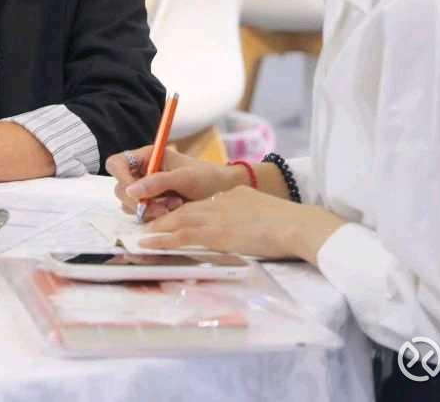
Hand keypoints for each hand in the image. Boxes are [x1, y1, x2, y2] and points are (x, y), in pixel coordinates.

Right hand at [105, 145, 246, 221]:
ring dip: (150, 210)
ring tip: (176, 205)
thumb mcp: (184, 177)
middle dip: (140, 201)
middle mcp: (142, 173)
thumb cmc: (206, 177)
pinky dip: (156, 216)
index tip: (133, 192)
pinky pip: (141, 215)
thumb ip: (157, 182)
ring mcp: (145, 191)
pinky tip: (174, 211)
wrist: (223, 193)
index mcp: (147, 157)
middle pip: (121, 189)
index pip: (117, 163)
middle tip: (164, 206)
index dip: (120, 177)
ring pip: (130, 205)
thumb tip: (129, 190)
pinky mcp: (151, 206)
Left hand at [142, 186, 349, 260]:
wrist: (295, 225)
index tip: (175, 218)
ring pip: (179, 220)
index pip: (203, 203)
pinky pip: (182, 236)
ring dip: (159, 228)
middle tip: (150, 225)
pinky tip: (150, 243)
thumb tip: (244, 226)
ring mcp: (216, 217)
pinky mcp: (215, 234)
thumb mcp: (265, 211)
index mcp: (233, 196)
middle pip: (187, 208)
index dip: (186, 211)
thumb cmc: (289, 223)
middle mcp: (220, 202)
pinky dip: (163, 239)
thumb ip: (250, 214)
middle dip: (167, 217)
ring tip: (144, 235)